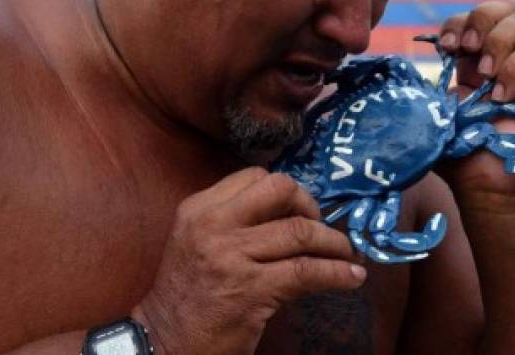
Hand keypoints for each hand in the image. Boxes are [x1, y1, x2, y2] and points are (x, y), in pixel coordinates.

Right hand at [133, 168, 365, 354]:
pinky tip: (352, 278)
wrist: (163, 342)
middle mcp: (213, 225)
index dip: (287, 191)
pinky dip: (338, 273)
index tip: (299, 211)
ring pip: (300, 231)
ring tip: (346, 255)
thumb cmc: (186, 294)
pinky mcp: (252, 290)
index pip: (255, 177)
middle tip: (321, 227)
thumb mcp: (197, 241)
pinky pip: (308, 271)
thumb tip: (292, 211)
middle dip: (311, 205)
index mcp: (199, 208)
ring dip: (333, 243)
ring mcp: (232, 256)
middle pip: (281, 189)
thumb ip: (233, 220)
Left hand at [435, 1, 514, 198]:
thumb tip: (405, 65)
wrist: (489, 185)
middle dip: (480, 20)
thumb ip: (426, 85)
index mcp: (473, 60)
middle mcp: (504, 56)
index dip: (457, 23)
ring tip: (486, 75)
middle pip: (501, 8)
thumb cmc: (460, 153)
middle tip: (466, 49)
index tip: (445, 45)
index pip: (469, 20)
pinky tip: (503, 97)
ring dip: (499, 41)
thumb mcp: (435, 111)